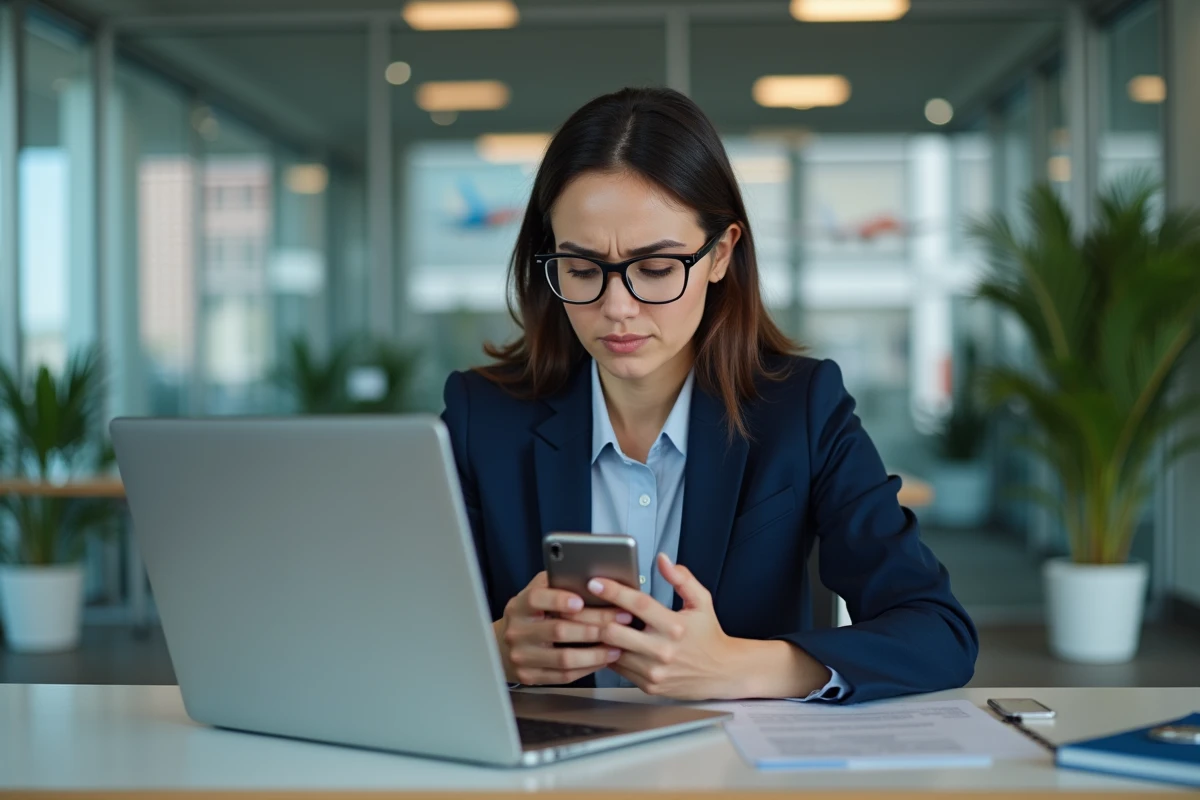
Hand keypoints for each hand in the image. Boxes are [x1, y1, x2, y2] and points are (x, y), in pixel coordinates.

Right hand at [495, 571, 630, 685]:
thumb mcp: (535, 593)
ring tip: (617, 646)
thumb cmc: (530, 615)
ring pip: (564, 658)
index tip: (581, 601)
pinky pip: (564, 675)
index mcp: (519, 606)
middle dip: (594, 627)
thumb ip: (555, 584)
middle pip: (559, 630)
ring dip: (595, 653)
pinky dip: (587, 668)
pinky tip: (603, 660)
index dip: (559, 599)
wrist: (503, 646)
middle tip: (620, 622)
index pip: (537, 599)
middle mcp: (517, 632)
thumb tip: (587, 574)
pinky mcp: (530, 676)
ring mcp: (522, 657)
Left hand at [589, 554, 744, 700]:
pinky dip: (608, 655)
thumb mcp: (701, 601)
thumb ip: (682, 579)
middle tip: (581, 606)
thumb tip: (662, 560)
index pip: (638, 605)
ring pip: (611, 652)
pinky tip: (604, 643)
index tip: (595, 582)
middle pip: (615, 632)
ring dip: (599, 637)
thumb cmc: (709, 634)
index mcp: (675, 626)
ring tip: (587, 623)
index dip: (613, 591)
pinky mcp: (649, 685)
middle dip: (595, 617)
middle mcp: (663, 650)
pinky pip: (618, 669)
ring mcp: (654, 671)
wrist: (722, 673)